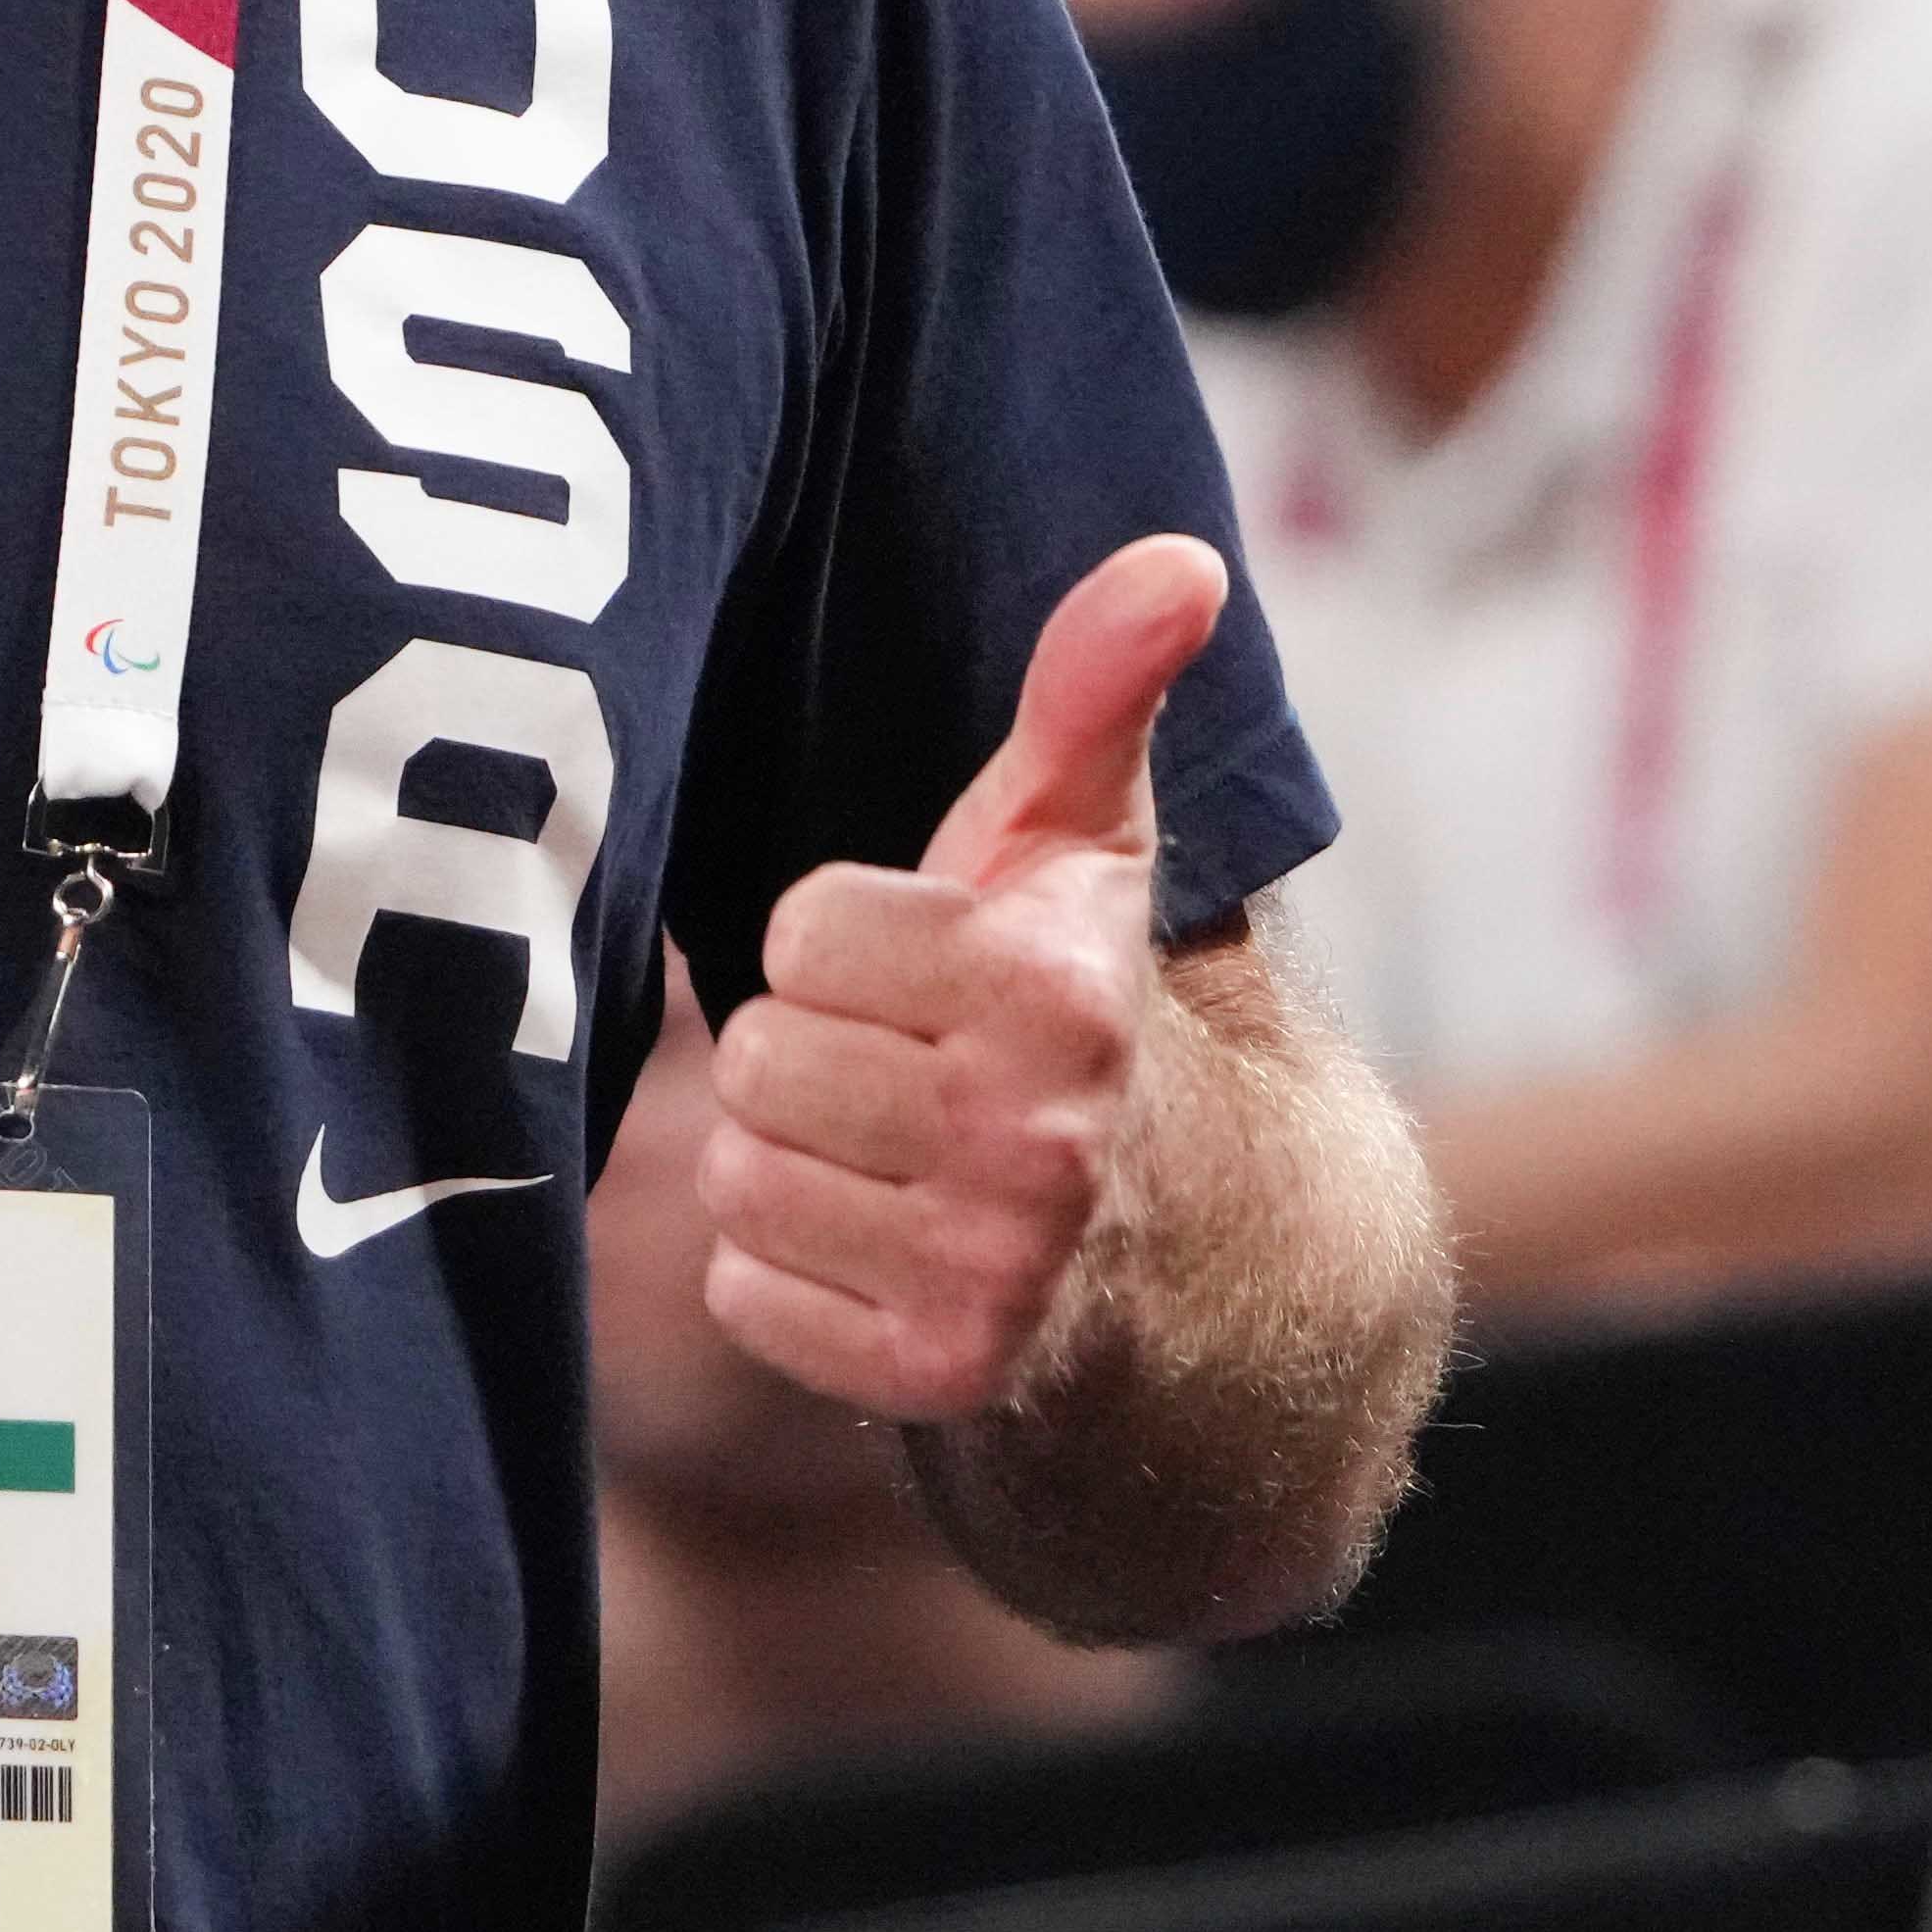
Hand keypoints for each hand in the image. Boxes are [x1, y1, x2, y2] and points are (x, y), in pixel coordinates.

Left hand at [697, 536, 1229, 1423]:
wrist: (1192, 1261)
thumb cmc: (1072, 1009)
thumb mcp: (1083, 848)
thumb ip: (1095, 690)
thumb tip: (1181, 554)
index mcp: (1060, 989)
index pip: (800, 930)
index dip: (845, 944)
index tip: (926, 975)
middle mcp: (1039, 1139)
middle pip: (759, 1057)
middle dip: (811, 1056)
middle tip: (902, 1074)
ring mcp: (995, 1273)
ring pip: (739, 1178)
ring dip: (791, 1166)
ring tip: (889, 1158)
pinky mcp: (940, 1378)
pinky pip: (741, 1296)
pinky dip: (787, 1280)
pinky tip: (879, 1249)